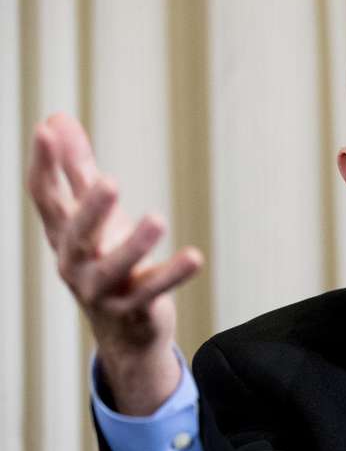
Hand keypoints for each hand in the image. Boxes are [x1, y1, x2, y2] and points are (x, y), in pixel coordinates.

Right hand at [26, 113, 203, 414]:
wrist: (124, 333)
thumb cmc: (106, 261)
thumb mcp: (93, 214)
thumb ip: (78, 168)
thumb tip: (57, 117)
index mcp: (63, 235)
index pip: (45, 197)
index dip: (44, 164)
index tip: (46, 129)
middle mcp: (74, 263)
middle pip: (75, 234)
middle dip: (91, 209)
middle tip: (110, 182)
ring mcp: (101, 290)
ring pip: (113, 267)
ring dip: (134, 245)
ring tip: (157, 220)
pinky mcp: (132, 309)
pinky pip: (151, 290)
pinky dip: (172, 274)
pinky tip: (195, 257)